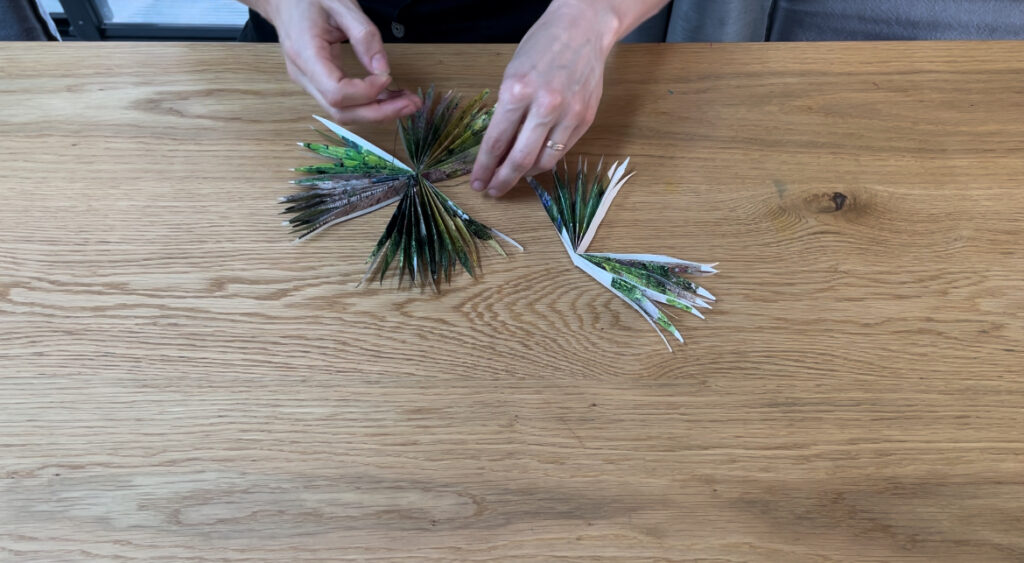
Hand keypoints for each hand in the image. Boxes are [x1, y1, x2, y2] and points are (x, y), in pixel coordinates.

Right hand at [243, 0, 421, 122]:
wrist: (282, 0)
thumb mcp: (341, 5)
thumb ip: (364, 36)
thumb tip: (383, 70)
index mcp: (305, 54)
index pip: (336, 92)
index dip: (366, 92)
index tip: (389, 78)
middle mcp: (303, 76)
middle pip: (340, 111)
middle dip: (379, 113)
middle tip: (412, 104)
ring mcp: (308, 83)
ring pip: (343, 112)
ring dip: (377, 112)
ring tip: (407, 102)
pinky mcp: (317, 83)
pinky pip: (343, 102)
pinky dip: (369, 104)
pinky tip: (391, 97)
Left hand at [470, 0, 618, 196]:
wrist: (583, 27)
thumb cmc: (542, 46)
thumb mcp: (512, 73)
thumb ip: (506, 110)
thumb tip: (497, 148)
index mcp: (517, 91)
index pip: (495, 142)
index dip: (484, 167)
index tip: (476, 181)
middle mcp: (545, 106)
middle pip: (520, 160)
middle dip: (502, 181)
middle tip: (493, 191)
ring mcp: (569, 114)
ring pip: (544, 162)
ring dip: (525, 174)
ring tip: (513, 176)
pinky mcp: (585, 119)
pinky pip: (562, 151)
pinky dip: (546, 159)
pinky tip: (535, 160)